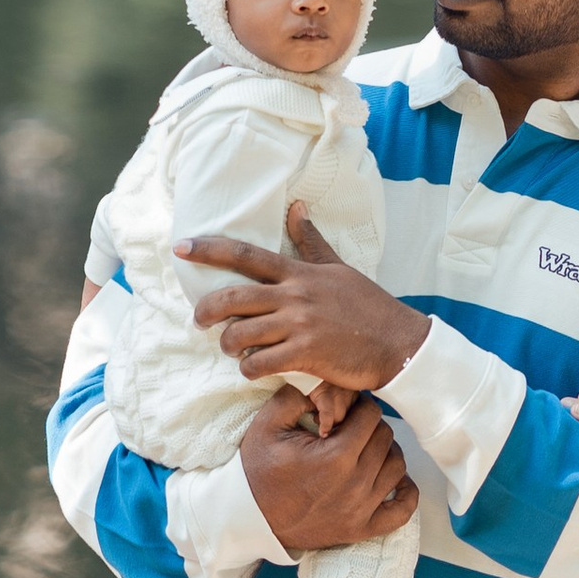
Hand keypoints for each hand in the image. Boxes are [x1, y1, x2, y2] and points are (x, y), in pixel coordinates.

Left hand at [180, 204, 430, 391]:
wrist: (397, 342)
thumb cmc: (368, 305)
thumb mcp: (338, 268)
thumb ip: (311, 241)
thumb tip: (296, 207)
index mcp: (299, 273)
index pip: (245, 255)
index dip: (208, 250)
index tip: (181, 247)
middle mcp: (295, 296)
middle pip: (232, 299)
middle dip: (206, 311)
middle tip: (199, 320)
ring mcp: (299, 326)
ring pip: (240, 335)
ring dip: (228, 346)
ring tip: (234, 350)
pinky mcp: (306, 355)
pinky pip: (260, 364)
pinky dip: (250, 369)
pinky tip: (254, 369)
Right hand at [239, 386, 417, 553]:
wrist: (249, 518)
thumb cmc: (257, 471)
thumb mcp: (268, 425)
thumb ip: (297, 396)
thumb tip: (326, 383)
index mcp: (336, 455)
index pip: (371, 415)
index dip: (358, 407)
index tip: (344, 412)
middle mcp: (355, 483)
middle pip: (386, 438)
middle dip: (369, 428)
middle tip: (350, 430)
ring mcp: (360, 509)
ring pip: (397, 467)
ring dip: (385, 453)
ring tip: (364, 451)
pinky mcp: (361, 529)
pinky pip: (402, 511)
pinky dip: (405, 493)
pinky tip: (393, 480)